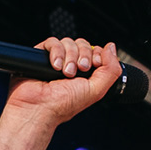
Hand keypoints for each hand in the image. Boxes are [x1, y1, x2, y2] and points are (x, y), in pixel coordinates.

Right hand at [0, 37, 123, 125]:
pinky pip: (52, 42)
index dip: (97, 55)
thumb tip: (111, 48)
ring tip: (65, 72)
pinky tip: (55, 66)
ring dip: (69, 57)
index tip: (94, 65)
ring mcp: (57, 59)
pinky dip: (56, 52)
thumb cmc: (63, 104)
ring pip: (68, 42)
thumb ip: (111, 70)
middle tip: (78, 71)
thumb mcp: (96, 90)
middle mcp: (72, 65)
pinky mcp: (42, 55)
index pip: (96, 51)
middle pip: (83, 44)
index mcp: (86, 74)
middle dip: (83, 56)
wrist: (38, 107)